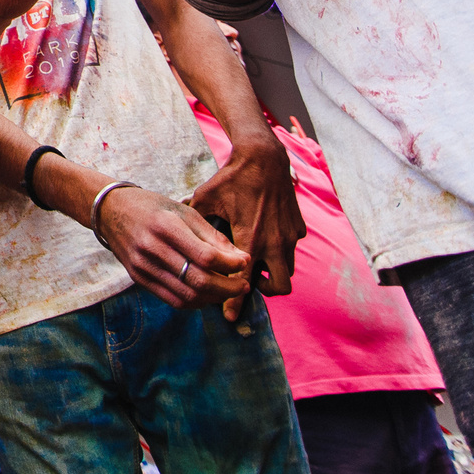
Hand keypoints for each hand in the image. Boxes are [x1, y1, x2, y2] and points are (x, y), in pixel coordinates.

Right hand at [94, 186, 253, 318]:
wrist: (110, 210)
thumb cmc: (152, 207)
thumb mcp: (184, 212)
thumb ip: (212, 236)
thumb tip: (242, 259)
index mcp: (165, 226)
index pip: (206, 257)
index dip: (231, 265)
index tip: (244, 263)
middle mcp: (152, 248)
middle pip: (198, 280)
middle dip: (228, 287)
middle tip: (243, 285)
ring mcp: (143, 266)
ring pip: (187, 296)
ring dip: (214, 298)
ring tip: (228, 290)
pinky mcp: (138, 278)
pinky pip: (173, 300)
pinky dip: (195, 302)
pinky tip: (206, 294)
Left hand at [189, 134, 303, 299]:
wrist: (264, 157)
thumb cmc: (231, 178)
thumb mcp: (206, 199)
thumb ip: (194, 222)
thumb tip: (175, 235)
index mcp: (251, 239)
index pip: (243, 282)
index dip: (235, 303)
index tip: (229, 316)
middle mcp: (274, 242)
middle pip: (280, 287)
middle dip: (265, 291)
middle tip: (247, 282)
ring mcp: (290, 236)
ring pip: (288, 269)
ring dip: (273, 272)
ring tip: (255, 263)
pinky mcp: (298, 227)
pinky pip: (292, 248)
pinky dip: (280, 251)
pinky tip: (265, 239)